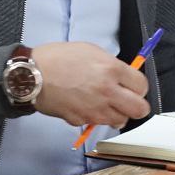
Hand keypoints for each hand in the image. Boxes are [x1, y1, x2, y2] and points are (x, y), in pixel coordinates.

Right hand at [30, 41, 149, 127]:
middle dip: (136, 105)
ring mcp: (95, 109)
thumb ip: (111, 64)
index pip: (142, 86)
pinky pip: (97, 123)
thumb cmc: (56, 58)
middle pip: (140, 110)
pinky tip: (85, 105)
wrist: (31, 75)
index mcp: (111, 70)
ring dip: (116, 113)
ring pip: (121, 121)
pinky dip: (95, 117)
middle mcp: (107, 92)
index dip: (138, 86)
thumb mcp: (90, 50)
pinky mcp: (82, 120)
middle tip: (127, 100)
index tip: (132, 86)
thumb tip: (123, 76)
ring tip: (104, 103)